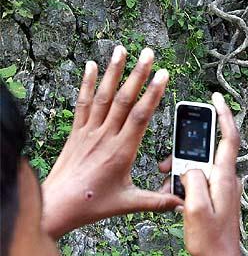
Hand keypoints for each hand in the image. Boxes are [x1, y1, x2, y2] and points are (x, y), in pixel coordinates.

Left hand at [42, 46, 180, 238]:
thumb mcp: (129, 203)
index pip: (141, 116)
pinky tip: (91, 66)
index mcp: (122, 151)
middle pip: (124, 99)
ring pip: (104, 96)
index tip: (164, 75)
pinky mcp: (77, 132)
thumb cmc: (92, 204)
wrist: (58, 205)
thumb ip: (157, 201)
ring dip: (114, 72)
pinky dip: (87, 83)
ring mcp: (89, 132)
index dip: (153, 93)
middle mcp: (105, 136)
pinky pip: (82, 103)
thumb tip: (181, 202)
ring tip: (122, 50)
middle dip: (138, 74)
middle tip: (148, 54)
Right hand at [179, 93, 241, 255]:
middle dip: (185, 154)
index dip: (224, 115)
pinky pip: (201, 182)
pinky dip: (186, 185)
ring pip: (200, 168)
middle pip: (207, 153)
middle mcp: (228, 179)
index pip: (229, 138)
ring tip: (166, 187)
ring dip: (181, 173)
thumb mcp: (193, 209)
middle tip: (166, 166)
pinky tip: (174, 198)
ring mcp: (224, 188)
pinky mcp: (219, 197)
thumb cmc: (209, 240)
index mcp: (224, 178)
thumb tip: (190, 167)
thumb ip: (192, 181)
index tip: (217, 98)